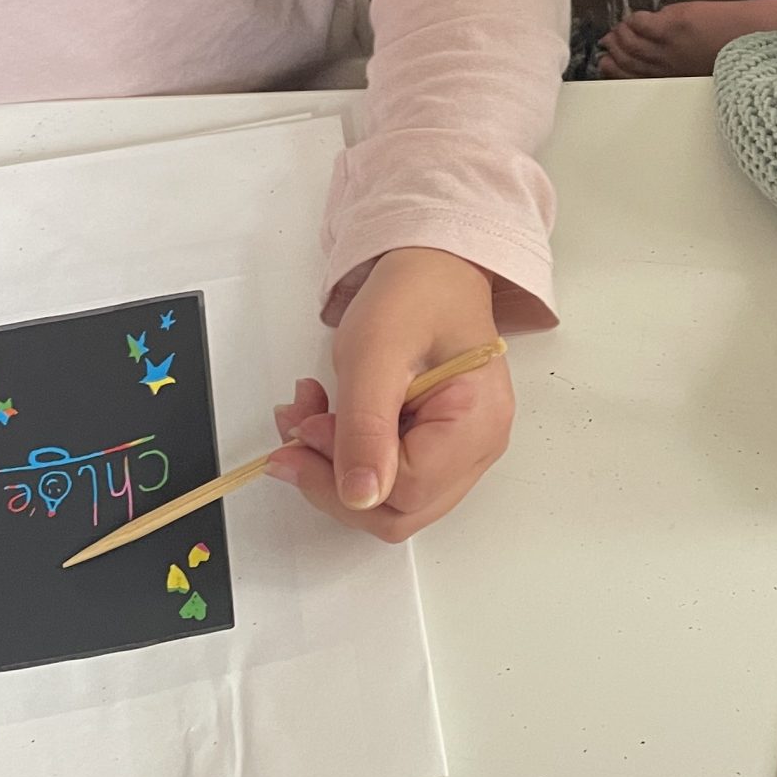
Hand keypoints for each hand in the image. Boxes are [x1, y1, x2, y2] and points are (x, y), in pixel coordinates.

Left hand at [268, 247, 509, 542]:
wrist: (434, 266)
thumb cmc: (415, 295)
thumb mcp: (374, 353)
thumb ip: (365, 428)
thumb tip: (359, 496)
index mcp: (477, 423)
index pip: (407, 491)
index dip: (344, 472)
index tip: (307, 429)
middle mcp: (481, 446)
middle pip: (401, 510)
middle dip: (334, 480)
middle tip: (295, 433)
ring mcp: (464, 451)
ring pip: (392, 500)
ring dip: (335, 469)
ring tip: (306, 417)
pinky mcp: (443, 446)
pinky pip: (392, 476)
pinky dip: (350, 456)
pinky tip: (328, 420)